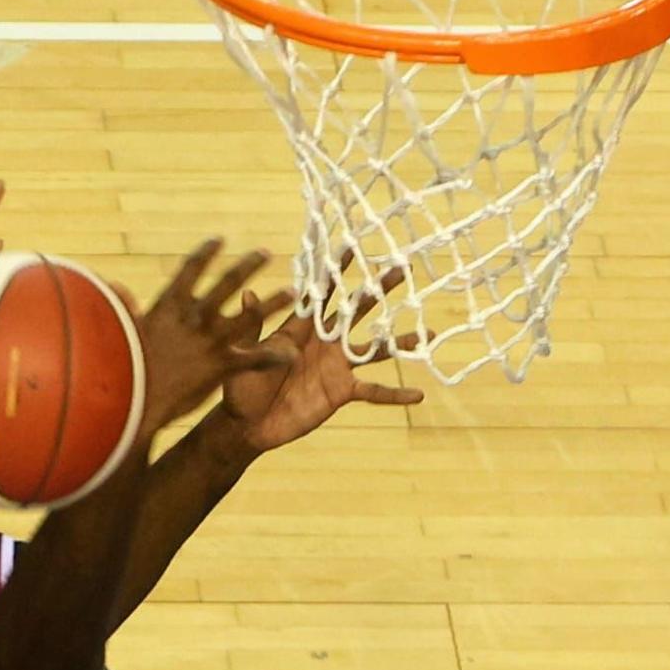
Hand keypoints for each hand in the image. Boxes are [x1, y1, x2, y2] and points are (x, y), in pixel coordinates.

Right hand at [135, 239, 290, 439]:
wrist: (135, 398)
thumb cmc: (124, 366)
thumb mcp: (124, 331)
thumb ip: (125, 307)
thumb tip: (111, 286)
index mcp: (170, 303)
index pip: (191, 268)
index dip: (206, 252)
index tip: (219, 240)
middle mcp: (196, 315)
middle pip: (229, 282)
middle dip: (249, 266)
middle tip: (265, 253)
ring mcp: (212, 338)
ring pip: (252, 315)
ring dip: (274, 302)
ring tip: (294, 292)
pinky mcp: (223, 364)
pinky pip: (256, 357)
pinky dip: (275, 356)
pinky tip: (292, 355)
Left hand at [221, 273, 423, 452]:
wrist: (247, 424)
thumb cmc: (240, 386)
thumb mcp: (245, 353)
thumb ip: (253, 325)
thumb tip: (248, 293)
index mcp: (301, 327)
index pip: (323, 293)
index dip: (337, 271)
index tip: (353, 245)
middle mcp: (324, 342)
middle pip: (357, 311)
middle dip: (378, 290)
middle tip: (402, 269)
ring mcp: (336, 366)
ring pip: (375, 349)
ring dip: (400, 341)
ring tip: (429, 332)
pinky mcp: (342, 391)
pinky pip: (374, 392)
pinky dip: (395, 394)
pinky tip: (418, 395)